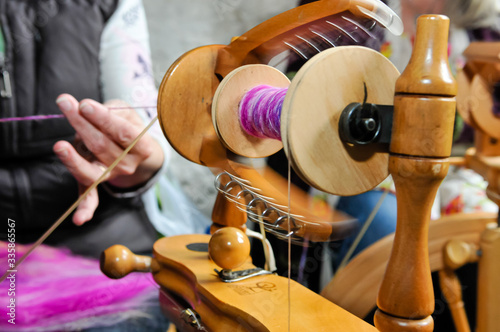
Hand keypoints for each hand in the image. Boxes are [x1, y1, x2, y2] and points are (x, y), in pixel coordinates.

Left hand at [53, 94, 162, 225]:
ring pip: (91, 168)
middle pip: (102, 146)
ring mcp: (111, 176)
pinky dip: (86, 210)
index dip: (103, 119)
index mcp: (142, 147)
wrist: (132, 148)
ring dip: (73, 158)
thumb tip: (86, 109)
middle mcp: (128, 165)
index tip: (85, 104)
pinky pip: (91, 198)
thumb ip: (112, 111)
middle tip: (65, 104)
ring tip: (59, 145)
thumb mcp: (126, 114)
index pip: (123, 133)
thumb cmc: (126, 126)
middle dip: (82, 124)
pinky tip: (79, 220)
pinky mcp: (96, 184)